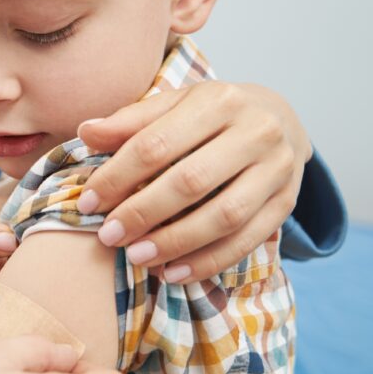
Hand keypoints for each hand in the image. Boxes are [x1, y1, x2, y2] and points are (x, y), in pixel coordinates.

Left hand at [78, 81, 310, 282]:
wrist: (279, 119)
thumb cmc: (211, 116)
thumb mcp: (173, 106)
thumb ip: (130, 122)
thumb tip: (86, 133)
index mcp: (219, 100)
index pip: (156, 143)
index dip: (118, 176)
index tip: (88, 203)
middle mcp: (255, 132)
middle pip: (191, 181)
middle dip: (143, 213)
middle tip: (109, 236)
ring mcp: (277, 169)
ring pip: (224, 215)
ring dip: (175, 243)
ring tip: (137, 257)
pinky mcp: (286, 203)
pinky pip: (247, 240)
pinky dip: (208, 262)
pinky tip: (174, 273)